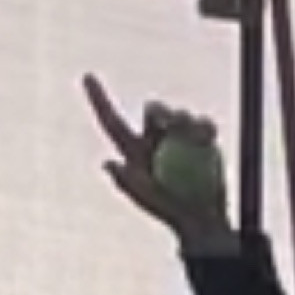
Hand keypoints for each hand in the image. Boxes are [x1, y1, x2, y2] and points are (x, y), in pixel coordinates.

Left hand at [81, 77, 231, 243]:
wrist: (199, 217)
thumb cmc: (167, 210)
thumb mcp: (144, 198)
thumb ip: (127, 182)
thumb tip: (107, 163)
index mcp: (133, 148)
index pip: (111, 120)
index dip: (97, 98)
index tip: (86, 76)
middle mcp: (153, 136)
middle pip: (152, 110)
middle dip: (160, 112)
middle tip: (170, 123)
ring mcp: (178, 135)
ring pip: (179, 114)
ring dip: (185, 122)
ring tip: (196, 141)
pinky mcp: (201, 139)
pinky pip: (203, 123)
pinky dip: (205, 127)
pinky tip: (208, 138)